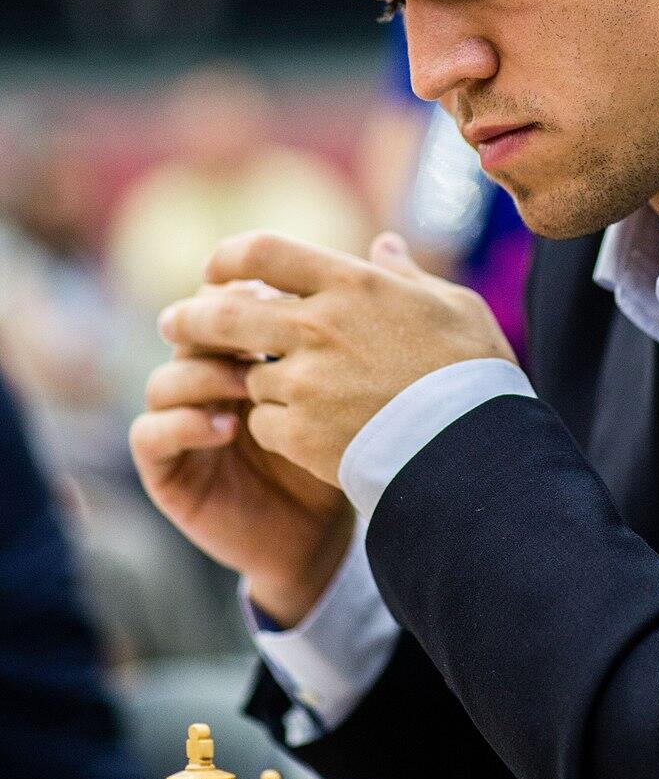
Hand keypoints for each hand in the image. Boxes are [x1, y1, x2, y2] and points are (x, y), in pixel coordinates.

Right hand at [130, 315, 353, 627]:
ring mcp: (178, 424)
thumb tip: (388, 243)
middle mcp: (202, 383)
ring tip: (249, 384)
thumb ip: (351, 330)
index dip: (243, 293)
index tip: (281, 295)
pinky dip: (184, 425)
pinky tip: (228, 428)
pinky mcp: (165, 471)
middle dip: (218, 327)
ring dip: (203, 376)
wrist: (323, 535)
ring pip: (163, 380)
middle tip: (259, 331)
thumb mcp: (344, 391)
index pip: (222, 303)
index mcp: (239, 354)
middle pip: (187, 332)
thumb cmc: (337, 454)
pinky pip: (149, 434)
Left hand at [155, 231, 518, 486]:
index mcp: (351, 284)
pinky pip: (264, 425)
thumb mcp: (453, 305)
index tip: (215, 272)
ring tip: (275, 394)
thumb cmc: (472, 372)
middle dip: (189, 318)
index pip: (261, 251)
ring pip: (247, 377)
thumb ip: (407, 274)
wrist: (474, 449)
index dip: (228, 258)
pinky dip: (275, 428)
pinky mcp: (300, 433)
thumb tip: (384, 245)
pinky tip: (302, 434)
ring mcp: (305, 382)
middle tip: (172, 324)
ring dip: (255, 384)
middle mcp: (317, 326)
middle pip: (224, 314)